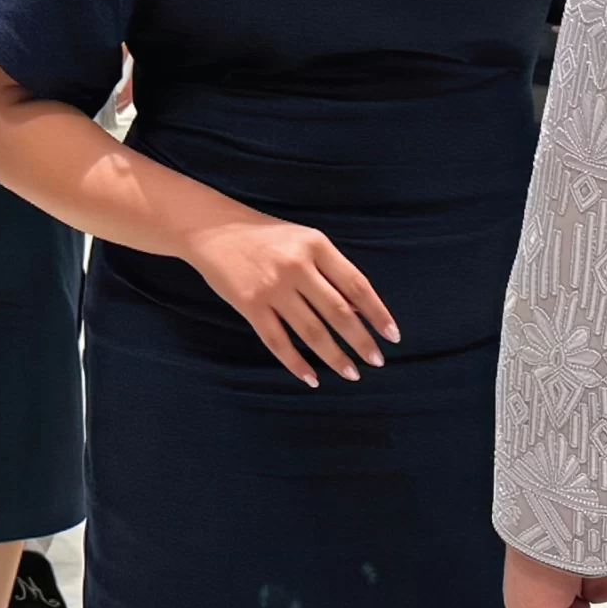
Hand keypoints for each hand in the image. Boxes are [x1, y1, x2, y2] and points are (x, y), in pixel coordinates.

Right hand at [179, 212, 398, 386]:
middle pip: (338, 312)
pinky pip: (278, 342)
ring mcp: (272, 287)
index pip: (357, 285)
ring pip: (311, 331)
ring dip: (334, 357)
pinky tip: (311, 377)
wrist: (213, 229)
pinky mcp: (250, 305)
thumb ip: (330, 271)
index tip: (393, 336)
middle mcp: (297, 266)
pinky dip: (296, 363)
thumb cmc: (266, 236)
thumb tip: (359, 311)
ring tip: (351, 374)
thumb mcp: (304, 241)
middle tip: (376, 361)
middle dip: (361, 341)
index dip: (378, 313)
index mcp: (316, 245)